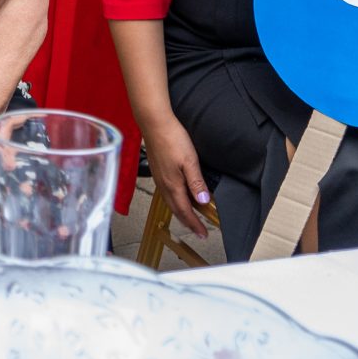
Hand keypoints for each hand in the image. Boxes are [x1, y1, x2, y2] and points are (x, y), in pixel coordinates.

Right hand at [142, 118, 212, 234]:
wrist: (154, 124)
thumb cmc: (171, 139)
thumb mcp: (190, 161)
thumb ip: (196, 182)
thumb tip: (203, 200)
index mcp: (173, 185)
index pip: (186, 211)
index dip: (195, 224)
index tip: (203, 234)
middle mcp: (164, 184)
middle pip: (176, 210)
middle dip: (187, 222)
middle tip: (197, 231)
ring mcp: (159, 178)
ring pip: (170, 202)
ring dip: (180, 212)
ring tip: (189, 217)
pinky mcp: (157, 170)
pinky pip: (166, 193)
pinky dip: (174, 201)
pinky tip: (177, 196)